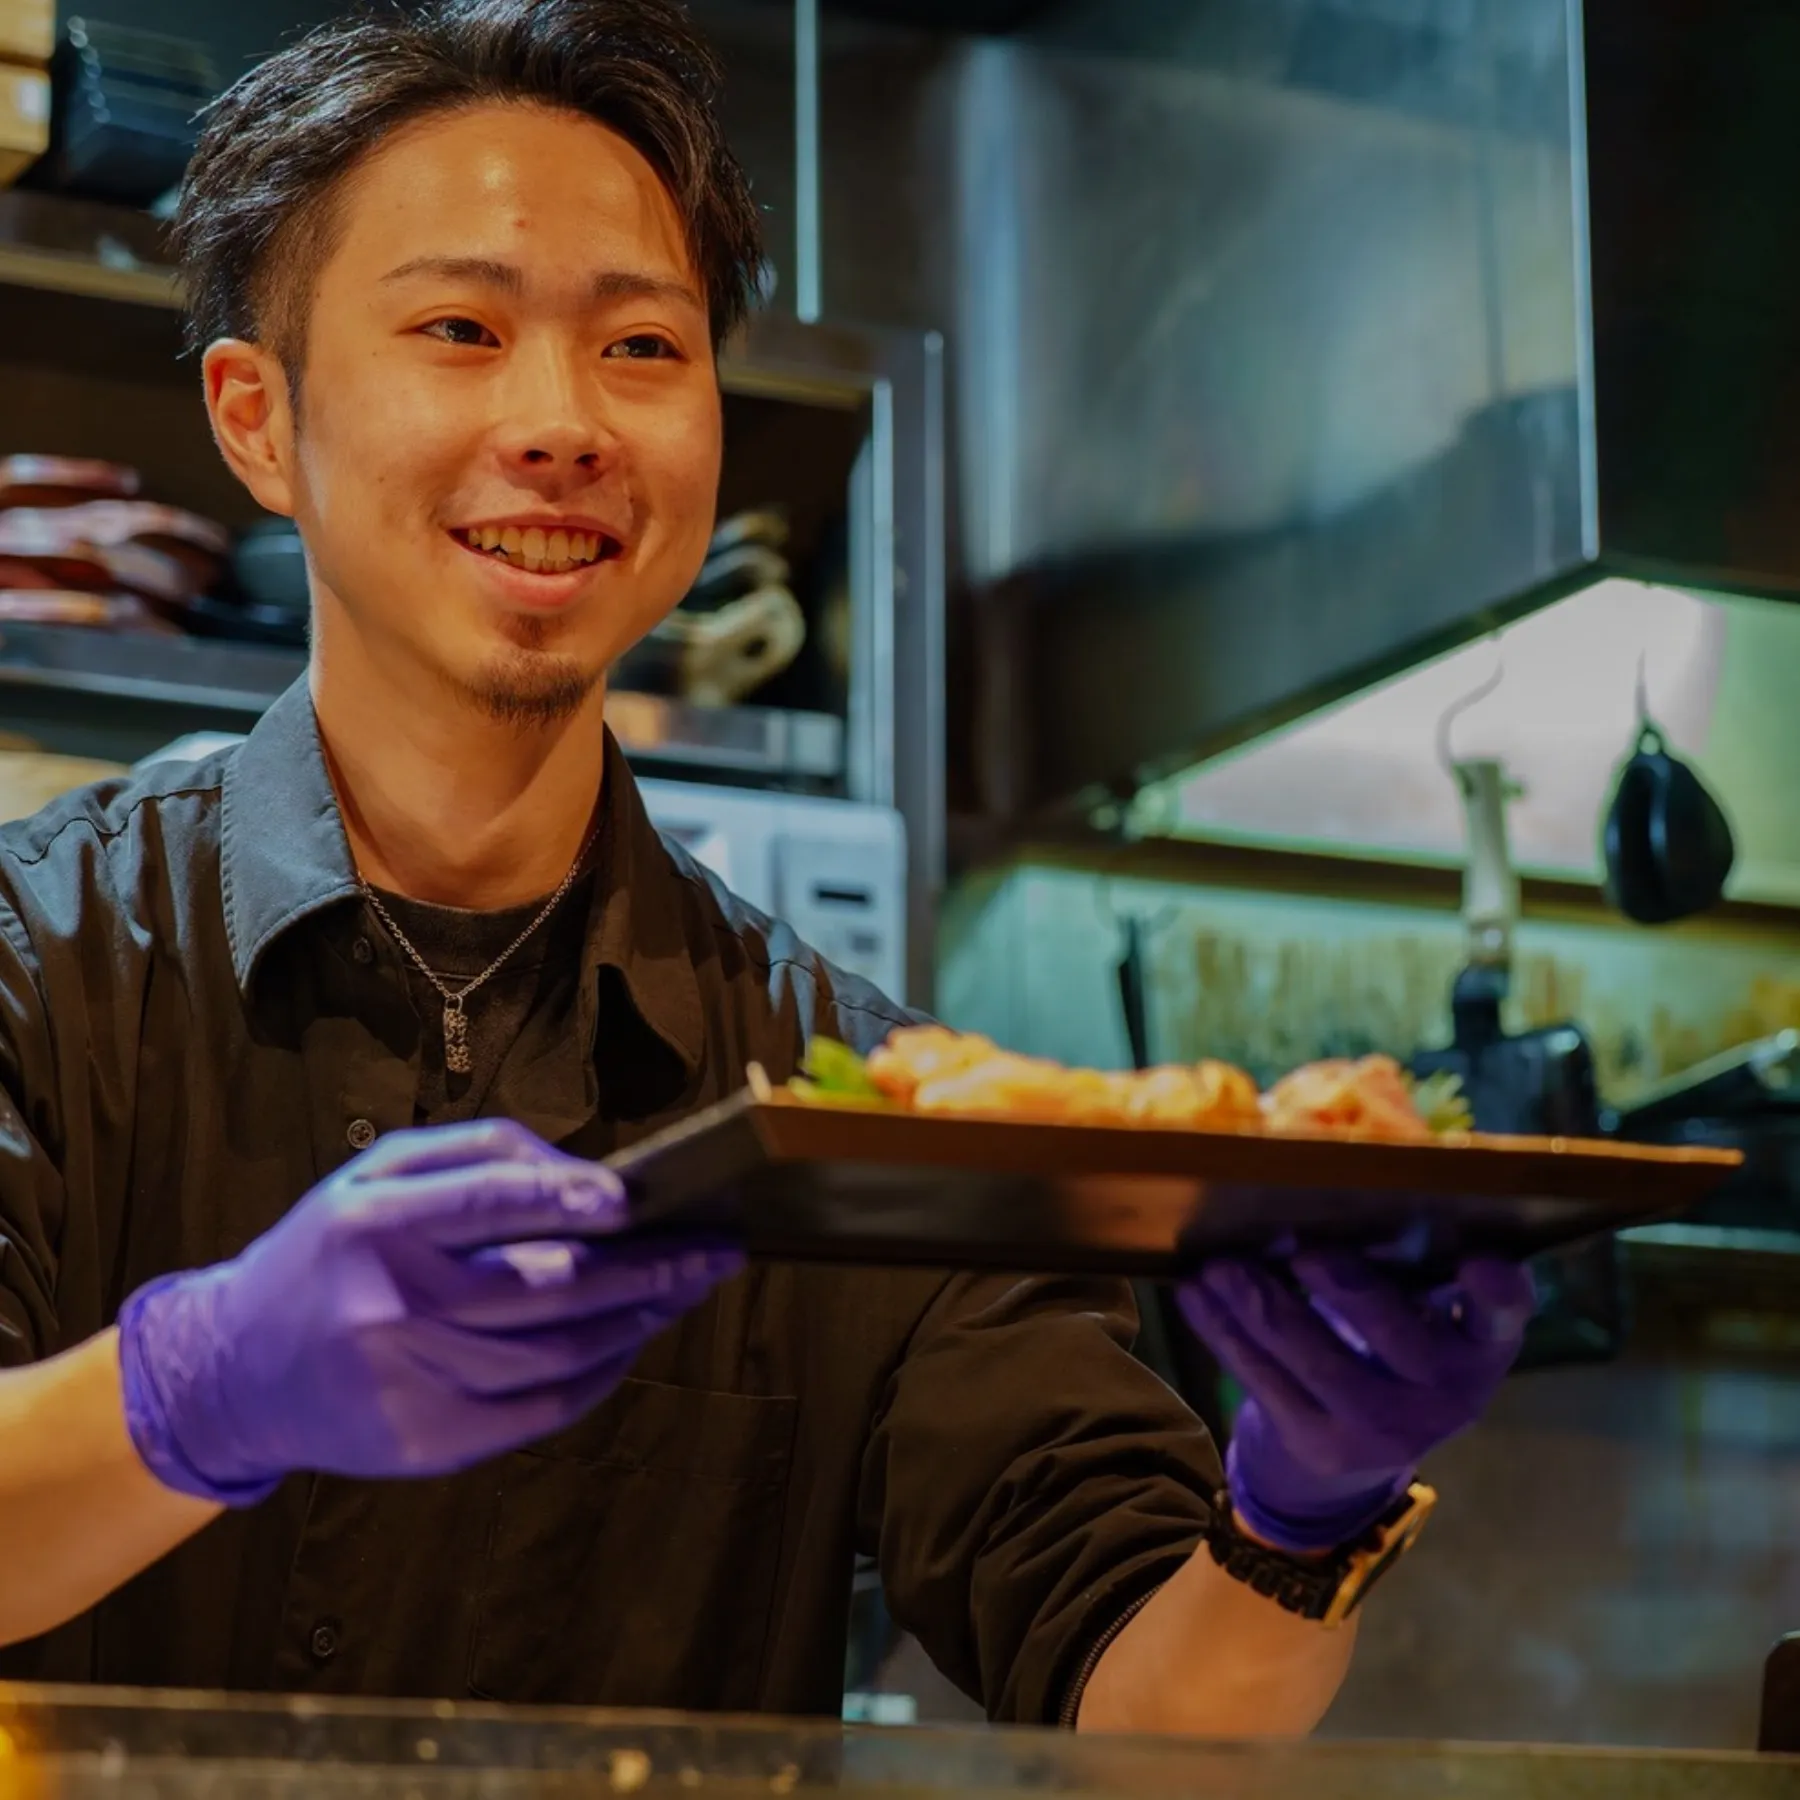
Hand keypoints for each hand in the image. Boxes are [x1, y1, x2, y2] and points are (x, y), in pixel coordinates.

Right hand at [117, 1119, 739, 1503]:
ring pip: (558, 1354)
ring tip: (682, 1290)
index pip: (488, 1203)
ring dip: (637, 1321)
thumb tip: (588, 1175)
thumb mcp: (376, 1174)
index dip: (568, 1200)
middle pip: (548, 1291)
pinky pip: (540, 1410)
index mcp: (374, 1224)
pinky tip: (629, 1342)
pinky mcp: (425, 1444)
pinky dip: (599, 1376)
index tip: (635, 1200)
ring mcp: (409, 1384)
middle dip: (647, 1270)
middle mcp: (390, 1306)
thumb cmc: (327, 1253)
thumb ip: (479, 1155)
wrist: (235, 1370)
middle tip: (713, 1252)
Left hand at [1177, 1249, 1533, 1552]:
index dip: (1497, 1294)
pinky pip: (1263, 1380)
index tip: (1480, 1262)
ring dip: (1260, 1304)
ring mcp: (1384, 1428)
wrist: (1357, 1453)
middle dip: (1348, 1288)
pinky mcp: (1320, 1444)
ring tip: (1221, 1264)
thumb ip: (1404, 1263)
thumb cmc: (1392, 1346)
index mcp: (1480, 1344)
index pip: (1503, 1316)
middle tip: (1304, 1248)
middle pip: (1396, 1335)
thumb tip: (1330, 1182)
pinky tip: (1196, 1294)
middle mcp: (1446, 1392)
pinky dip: (1224, 1332)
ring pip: (1314, 1358)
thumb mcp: (1420, 1311)